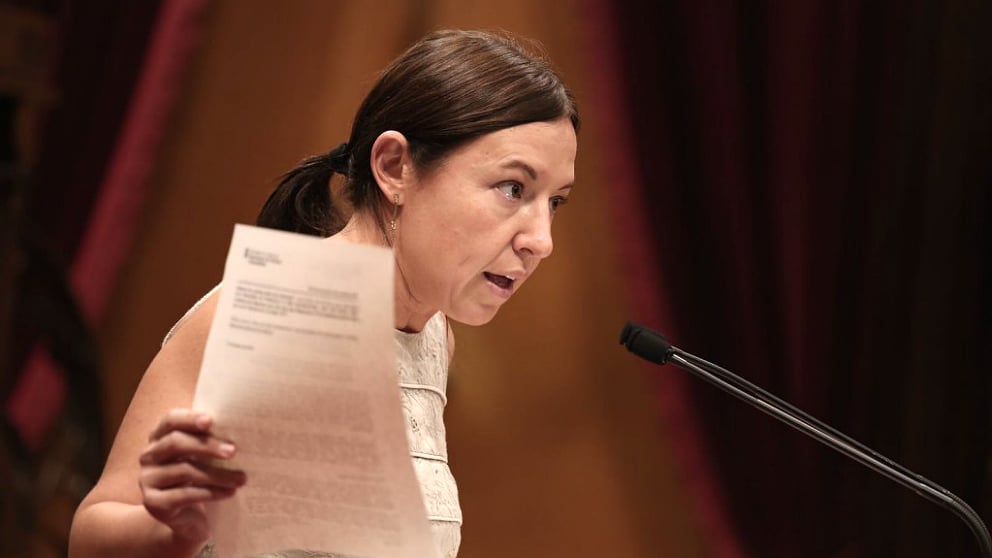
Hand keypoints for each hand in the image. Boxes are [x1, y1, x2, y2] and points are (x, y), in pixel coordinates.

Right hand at [139, 409, 245, 542]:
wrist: (186, 519)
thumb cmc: (199, 478)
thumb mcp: (202, 457)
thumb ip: (209, 440)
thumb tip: (239, 427)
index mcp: (159, 437)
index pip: (170, 420)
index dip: (189, 419)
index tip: (211, 421)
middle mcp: (149, 455)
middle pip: (175, 443)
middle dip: (207, 446)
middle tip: (233, 452)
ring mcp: (147, 479)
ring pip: (184, 471)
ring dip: (217, 475)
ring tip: (241, 479)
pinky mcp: (152, 503)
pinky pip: (184, 495)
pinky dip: (211, 492)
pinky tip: (229, 492)